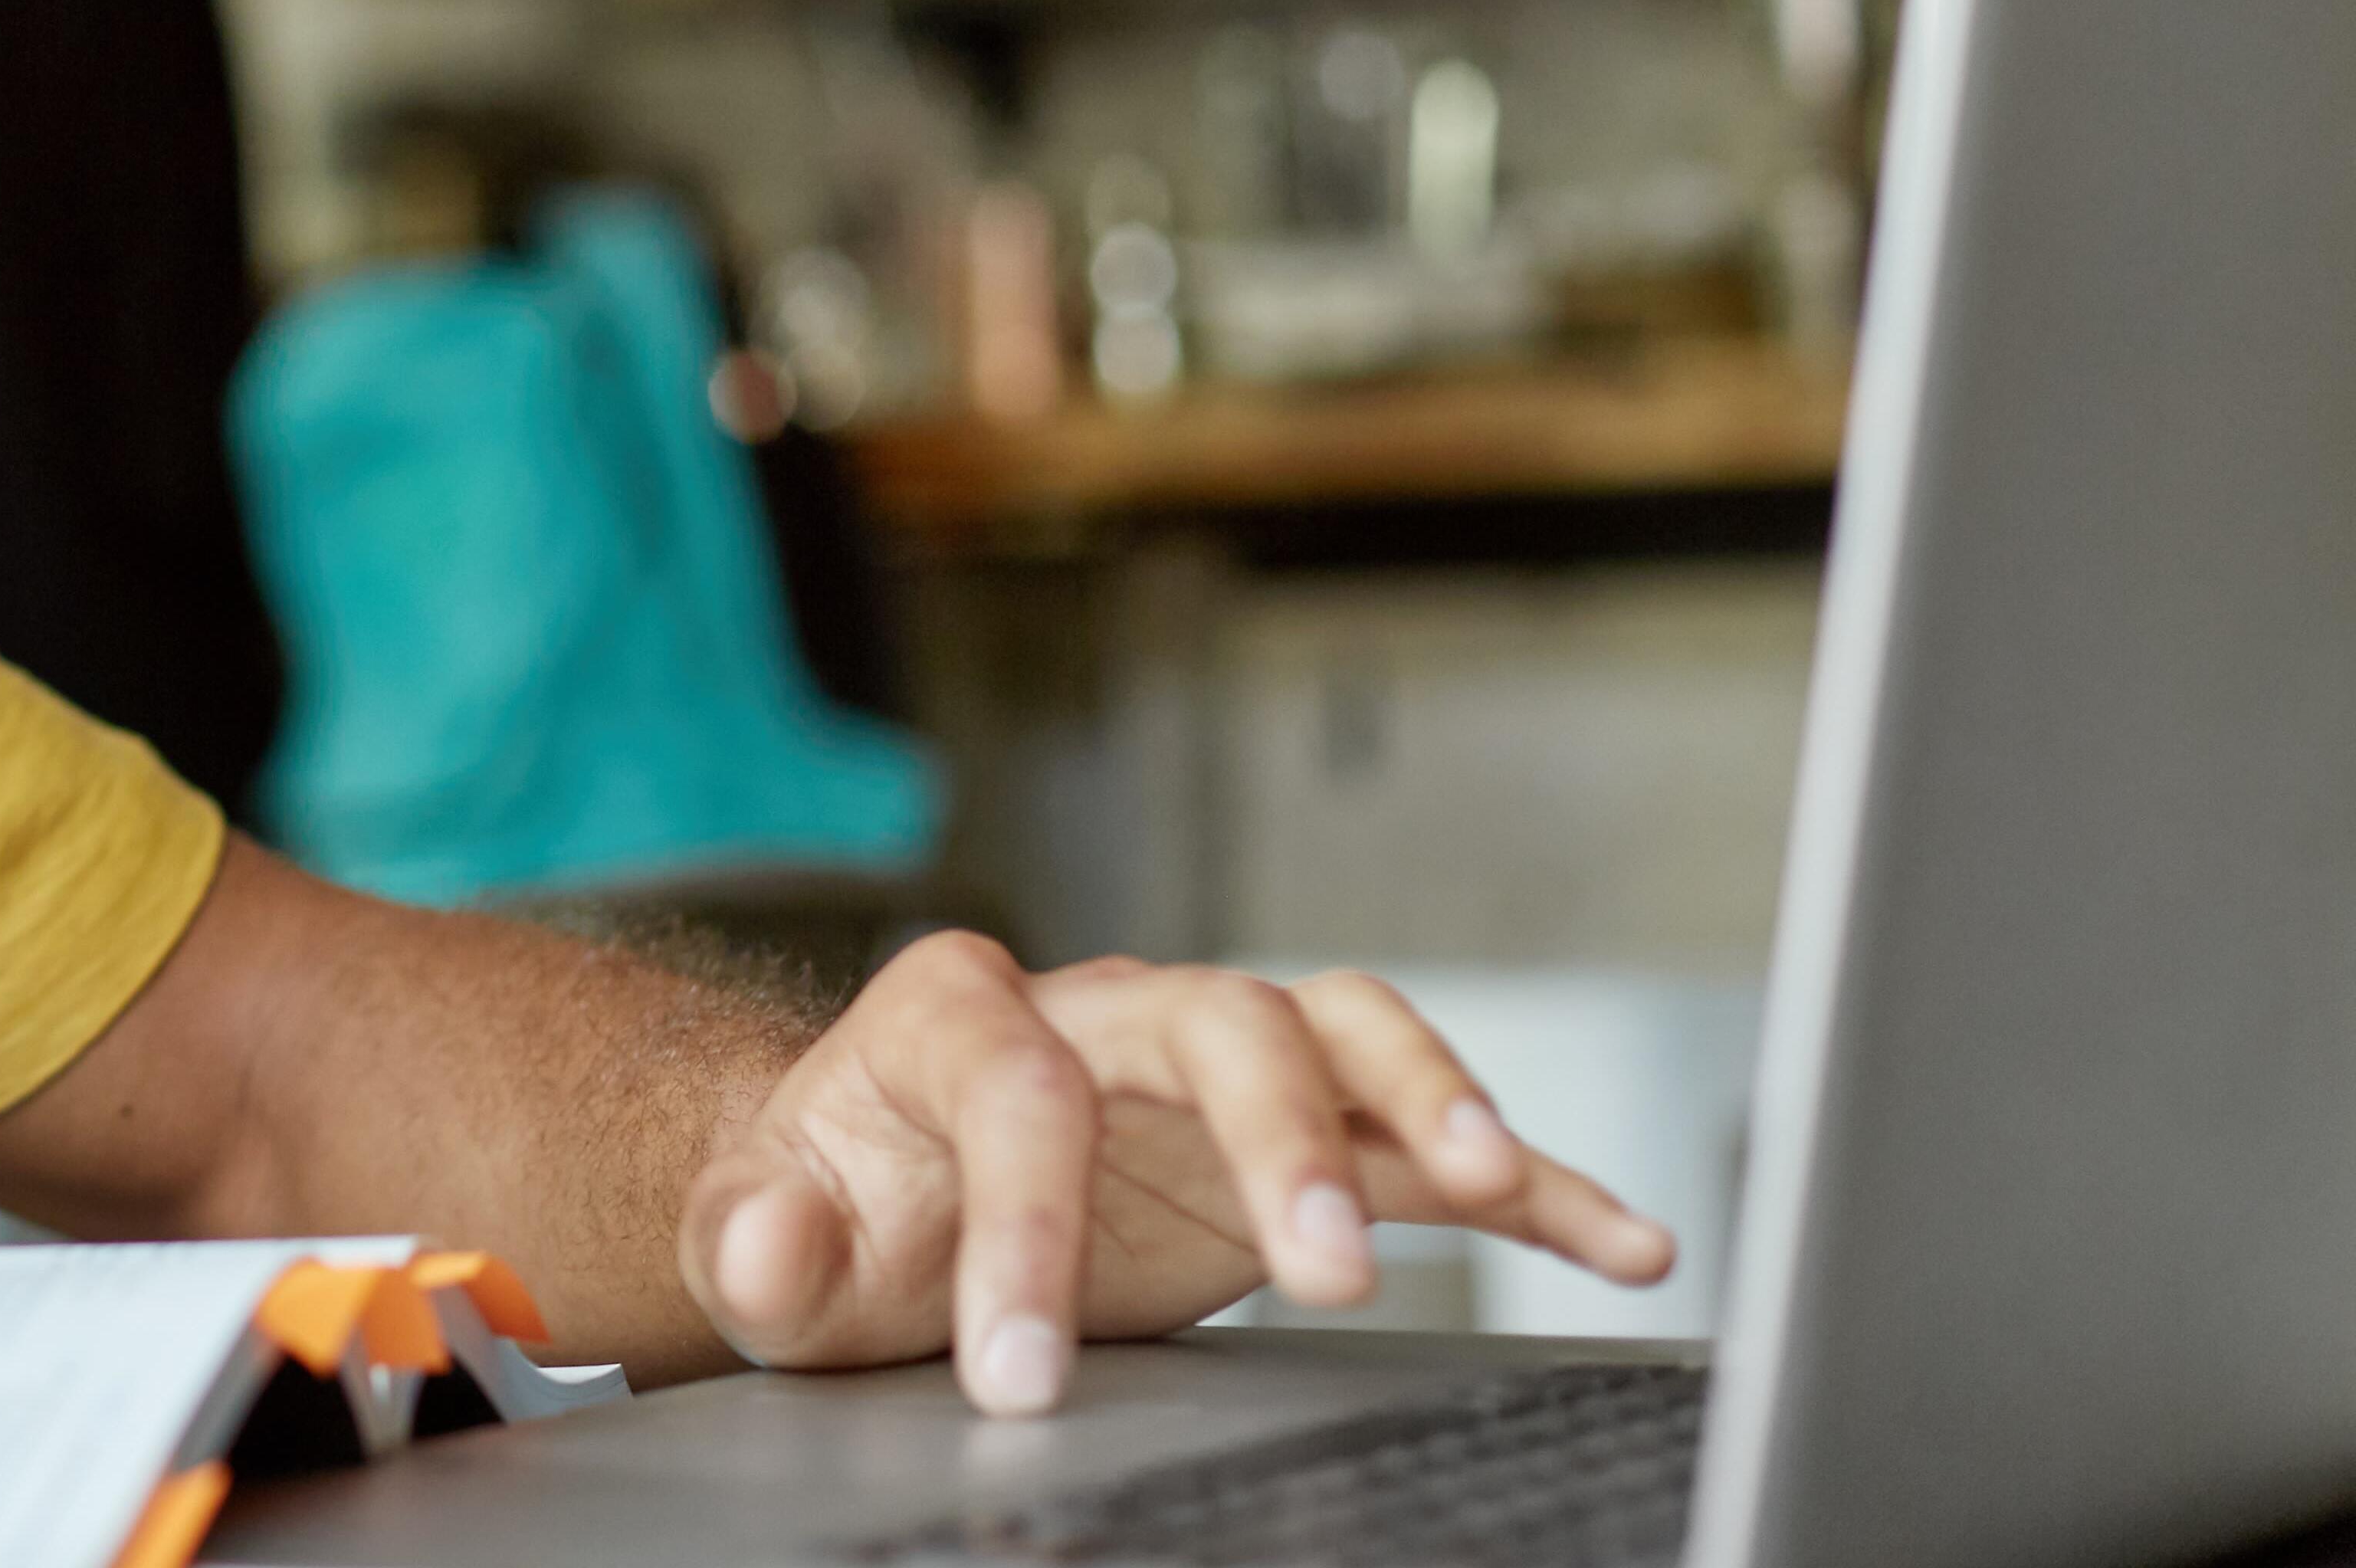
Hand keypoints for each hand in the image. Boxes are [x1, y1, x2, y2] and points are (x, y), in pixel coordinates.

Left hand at [681, 934, 1678, 1415]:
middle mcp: (1109, 1007)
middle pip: (1221, 1024)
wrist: (878, 1192)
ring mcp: (1217, 1064)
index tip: (1021, 1373)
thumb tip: (770, 1247)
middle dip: (1280, 1142)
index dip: (1024, 1232)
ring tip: (1493, 1188)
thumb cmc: (835, 1206)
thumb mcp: (769, 1233)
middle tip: (1323, 1277)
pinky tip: (1619, 1239)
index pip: (1014, 1095)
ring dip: (1429, 1101)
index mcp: (960, 1015)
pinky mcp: (1302, 1137)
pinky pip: (1433, 1137)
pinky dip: (1535, 1181)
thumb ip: (761, 1240)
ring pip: (1344, 1033)